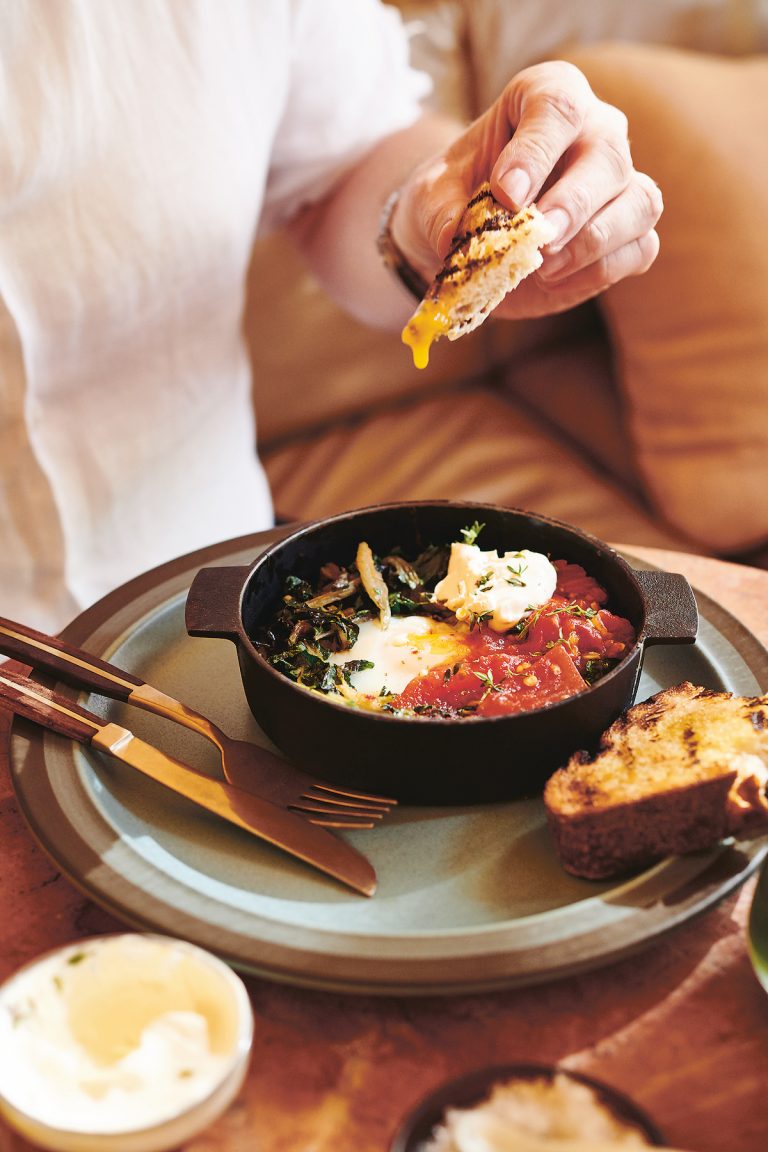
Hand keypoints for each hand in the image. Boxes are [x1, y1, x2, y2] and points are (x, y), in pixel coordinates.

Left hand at [393, 60, 661, 317]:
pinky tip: (556, 279)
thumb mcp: (430, 197)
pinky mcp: (628, 235)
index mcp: (546, 98)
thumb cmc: (452, 199)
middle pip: (608, 154)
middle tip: (541, 236)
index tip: (506, 193)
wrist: (463, 240)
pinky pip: (639, 248)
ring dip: (594, 240)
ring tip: (543, 266)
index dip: (536, 150)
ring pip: (639, 202)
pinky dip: (601, 269)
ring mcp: (620, 184)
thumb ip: (442, 211)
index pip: (558, 107)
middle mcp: (595, 131)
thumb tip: (456, 237)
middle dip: (574, 201)